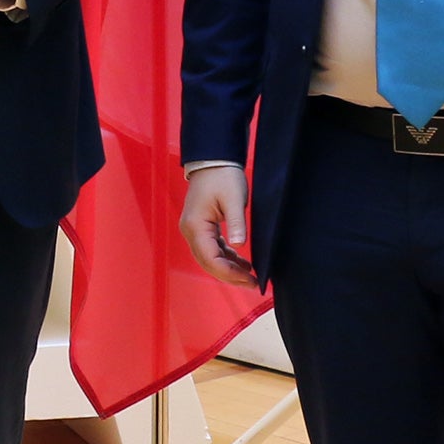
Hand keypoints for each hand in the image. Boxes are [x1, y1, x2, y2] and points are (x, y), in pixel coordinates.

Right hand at [179, 166, 255, 286]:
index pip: (210, 259)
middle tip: (252, 283)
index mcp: (196, 226)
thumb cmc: (223, 176)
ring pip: (209, 258)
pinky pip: (212, 248)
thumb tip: (240, 246)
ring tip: (249, 276)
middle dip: (230, 276)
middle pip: (208, 263)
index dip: (230, 273)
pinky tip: (241, 262)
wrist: (213, 160)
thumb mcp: (233, 199)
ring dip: (228, 268)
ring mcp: (194, 229)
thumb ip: (236, 223)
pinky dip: (226, 257)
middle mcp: (191, 231)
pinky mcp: (202, 226)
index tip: (249, 279)